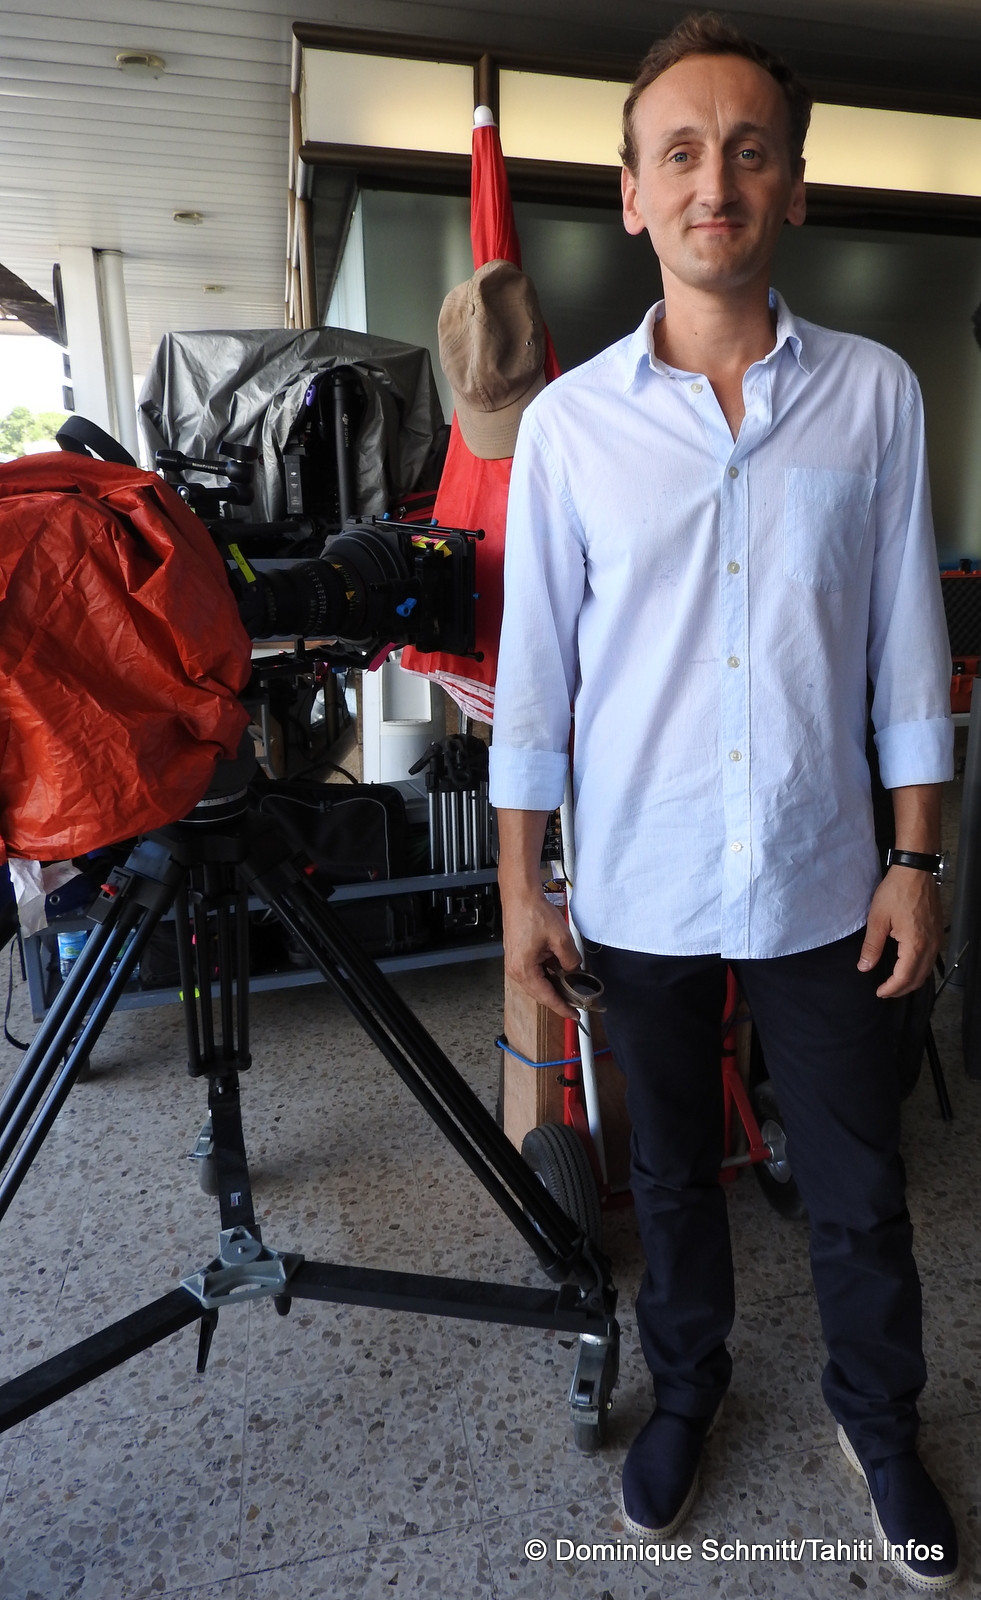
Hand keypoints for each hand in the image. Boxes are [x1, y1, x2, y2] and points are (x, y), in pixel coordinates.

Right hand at [501, 887, 582, 1020]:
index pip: (546, 997)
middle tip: (577, 1002)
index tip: (575, 1016)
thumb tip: (573, 970)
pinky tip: (559, 971)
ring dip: (553, 985)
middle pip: (540, 993)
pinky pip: (534, 973)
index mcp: (524, 970)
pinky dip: (547, 975)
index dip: (562, 1008)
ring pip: (537, 983)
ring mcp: (514, 964)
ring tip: (571, 986)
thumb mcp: (561, 939)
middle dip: (559, 997)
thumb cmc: (534, 913)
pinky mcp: (517, 957)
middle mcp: (515, 971)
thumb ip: (571, 960)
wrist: (520, 896)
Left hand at [857, 866, 942, 997]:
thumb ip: (872, 946)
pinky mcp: (937, 934)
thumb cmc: (896, 892)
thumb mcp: (877, 919)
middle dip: (901, 989)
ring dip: (911, 981)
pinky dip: (919, 969)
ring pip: (926, 971)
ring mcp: (936, 940)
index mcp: (915, 945)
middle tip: (884, 991)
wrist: (915, 871)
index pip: (904, 978)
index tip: (879, 992)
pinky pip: (930, 960)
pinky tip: (907, 967)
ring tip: (894, 983)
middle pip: (918, 979)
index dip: (891, 989)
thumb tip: (864, 967)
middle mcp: (930, 946)